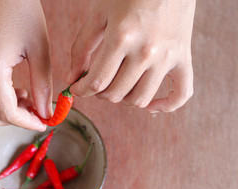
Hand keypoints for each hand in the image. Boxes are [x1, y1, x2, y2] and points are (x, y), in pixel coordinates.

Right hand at [0, 0, 51, 129]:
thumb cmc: (22, 10)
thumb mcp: (39, 49)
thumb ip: (43, 85)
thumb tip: (45, 112)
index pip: (7, 112)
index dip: (28, 122)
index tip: (44, 121)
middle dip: (15, 119)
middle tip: (34, 107)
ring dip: (0, 111)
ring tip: (21, 95)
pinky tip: (6, 88)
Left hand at [67, 0, 195, 112]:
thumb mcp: (99, 15)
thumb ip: (81, 47)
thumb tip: (71, 78)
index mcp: (121, 37)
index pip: (96, 82)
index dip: (81, 91)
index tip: (77, 89)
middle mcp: (146, 51)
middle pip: (116, 93)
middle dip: (99, 94)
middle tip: (95, 83)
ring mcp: (167, 57)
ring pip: (140, 99)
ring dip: (123, 99)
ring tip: (116, 87)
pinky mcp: (183, 58)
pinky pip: (181, 94)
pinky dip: (165, 106)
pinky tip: (150, 106)